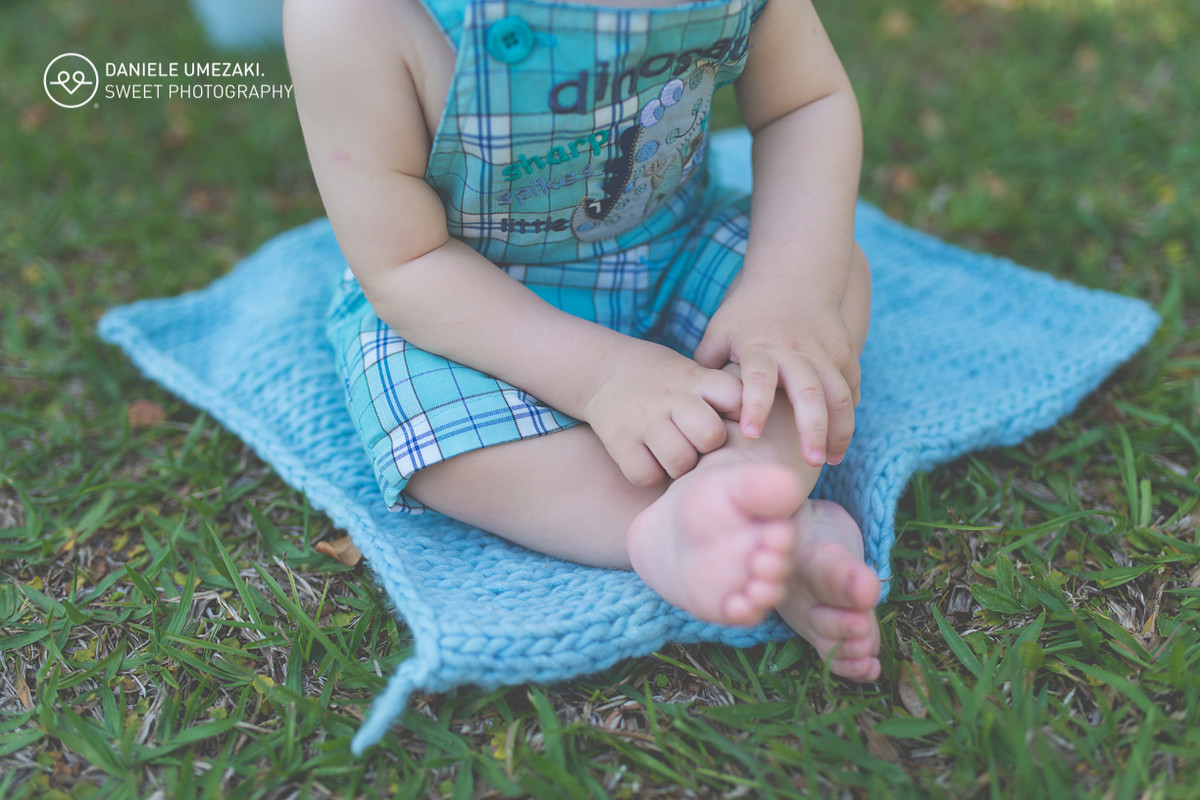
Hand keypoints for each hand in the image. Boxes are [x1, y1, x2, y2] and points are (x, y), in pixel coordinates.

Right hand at [582, 339, 741, 486]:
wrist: (603, 370)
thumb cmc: (662, 379)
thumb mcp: (692, 372)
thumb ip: (719, 394)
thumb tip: (754, 427)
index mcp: (694, 379)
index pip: (735, 398)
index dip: (738, 413)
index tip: (727, 418)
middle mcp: (670, 397)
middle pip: (710, 434)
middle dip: (707, 445)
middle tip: (695, 442)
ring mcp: (643, 420)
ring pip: (680, 460)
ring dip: (680, 465)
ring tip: (673, 453)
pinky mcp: (619, 441)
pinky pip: (646, 475)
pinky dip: (650, 475)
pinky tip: (649, 460)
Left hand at [694, 276, 860, 466]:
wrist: (793, 274)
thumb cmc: (748, 312)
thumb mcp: (720, 331)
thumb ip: (707, 367)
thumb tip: (690, 408)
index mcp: (760, 346)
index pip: (758, 378)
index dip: (755, 406)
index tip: (751, 435)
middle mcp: (795, 349)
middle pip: (808, 391)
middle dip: (812, 428)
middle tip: (810, 463)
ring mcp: (824, 350)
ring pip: (839, 393)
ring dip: (838, 429)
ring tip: (830, 460)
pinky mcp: (845, 350)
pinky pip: (851, 385)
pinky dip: (848, 413)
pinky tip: (839, 439)